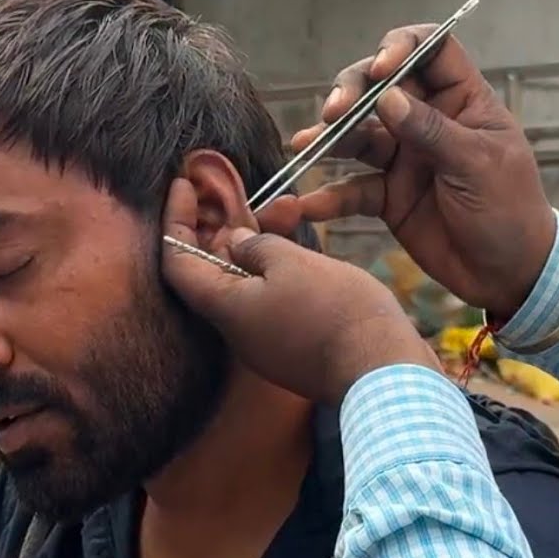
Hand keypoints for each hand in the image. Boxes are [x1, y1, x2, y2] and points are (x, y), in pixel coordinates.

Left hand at [161, 178, 438, 403]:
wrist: (383, 371)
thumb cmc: (336, 311)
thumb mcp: (293, 263)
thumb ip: (257, 246)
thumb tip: (235, 242)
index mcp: (227, 308)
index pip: (177, 263)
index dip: (175, 221)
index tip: (183, 186)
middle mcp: (238, 331)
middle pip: (213, 273)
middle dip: (224, 228)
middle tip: (240, 191)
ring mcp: (267, 344)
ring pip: (248, 286)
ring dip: (259, 247)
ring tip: (287, 209)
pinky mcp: (295, 349)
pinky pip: (273, 302)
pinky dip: (279, 271)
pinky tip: (304, 249)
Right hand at [258, 26, 555, 319]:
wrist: (510, 275)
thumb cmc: (511, 210)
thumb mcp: (478, 166)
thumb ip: (432, 131)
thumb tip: (386, 97)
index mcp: (462, 101)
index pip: (430, 49)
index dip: (402, 46)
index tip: (381, 67)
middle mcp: (427, 121)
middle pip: (380, 86)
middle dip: (352, 91)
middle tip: (334, 112)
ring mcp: (405, 157)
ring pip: (358, 133)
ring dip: (331, 136)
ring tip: (305, 145)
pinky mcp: (388, 196)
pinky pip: (352, 189)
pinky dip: (330, 196)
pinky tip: (309, 204)